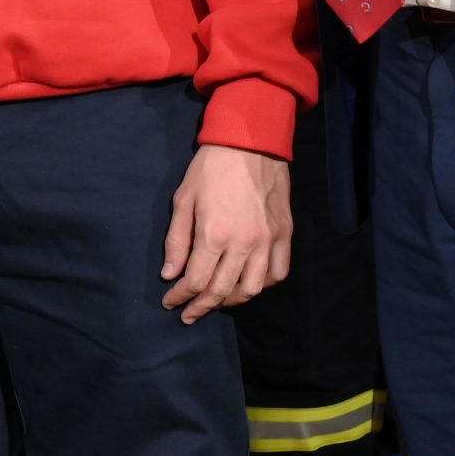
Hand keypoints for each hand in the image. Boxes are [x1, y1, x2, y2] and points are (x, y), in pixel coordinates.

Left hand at [161, 144, 292, 322]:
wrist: (251, 141)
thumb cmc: (211, 168)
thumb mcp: (184, 199)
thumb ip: (177, 240)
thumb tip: (170, 274)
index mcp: (214, 234)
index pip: (196, 281)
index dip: (181, 296)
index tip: (170, 302)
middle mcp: (244, 244)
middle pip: (222, 291)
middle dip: (202, 307)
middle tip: (188, 314)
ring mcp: (268, 241)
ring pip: (252, 289)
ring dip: (231, 301)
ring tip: (215, 302)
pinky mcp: (284, 235)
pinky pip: (277, 273)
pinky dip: (262, 285)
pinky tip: (247, 284)